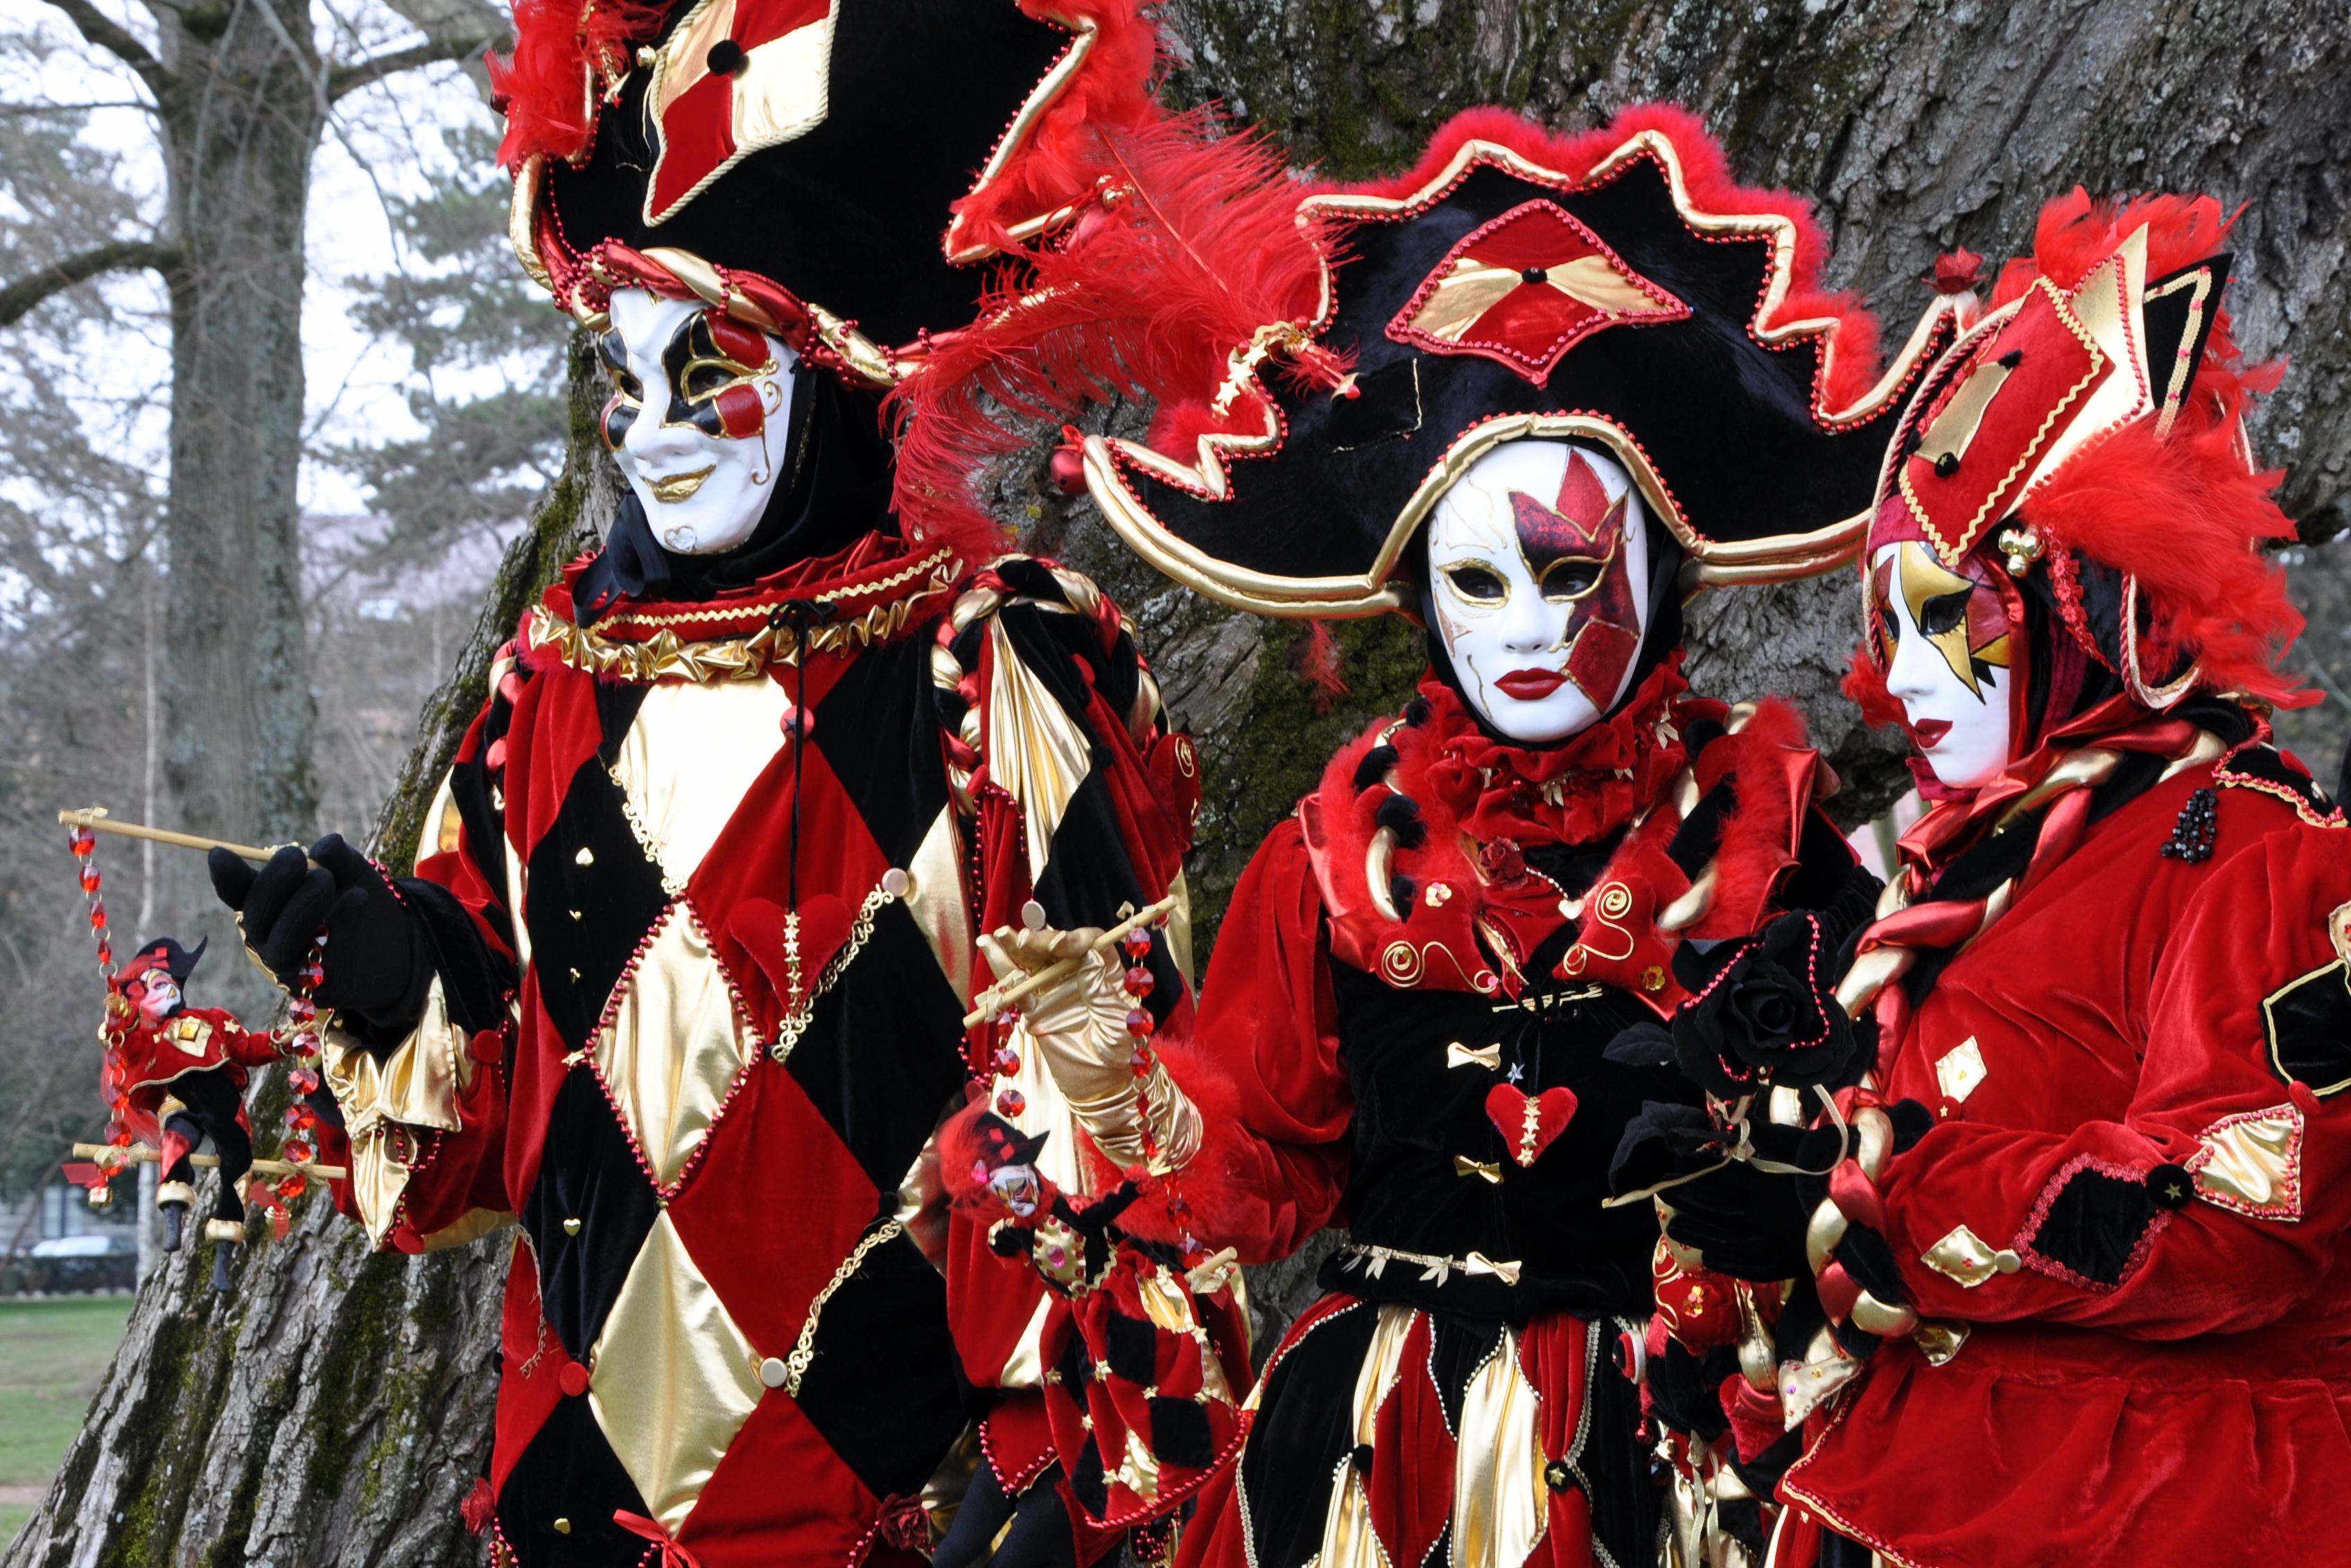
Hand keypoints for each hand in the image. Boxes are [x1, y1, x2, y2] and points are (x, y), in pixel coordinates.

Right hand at [210, 834, 432, 1037]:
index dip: (226, 877)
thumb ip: (334, 857)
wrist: (399, 940)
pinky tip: (358, 898)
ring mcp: (292, 966)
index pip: (238, 894)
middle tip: (296, 857)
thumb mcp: (351, 870)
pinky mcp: (321, 987)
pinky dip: (339, 926)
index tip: (219, 853)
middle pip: (255, 917)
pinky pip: (321, 960)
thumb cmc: (360, 898)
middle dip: (272, 884)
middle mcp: (271, 937)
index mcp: (269, 905)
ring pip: (280, 944)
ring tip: (327, 879)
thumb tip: (324, 847)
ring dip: (301, 907)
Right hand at [978, 925, 1124, 1051]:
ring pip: (1034, 962)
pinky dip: (1005, 973)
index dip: (1073, 939)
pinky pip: (1019, 989)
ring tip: (998, 936)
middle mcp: (1078, 975)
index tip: (1060, 946)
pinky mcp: (1037, 1009)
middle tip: (1023, 940)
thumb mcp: (1116, 1021)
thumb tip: (1090, 956)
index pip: (1089, 943)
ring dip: (1015, 948)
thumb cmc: (1121, 1053)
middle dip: (1039, 941)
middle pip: (1056, 948)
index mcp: (1104, 972)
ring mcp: (1055, 990)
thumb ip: (1100, 991)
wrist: (1104, 1085)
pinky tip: (991, 951)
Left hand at [1656, 1123, 1829, 1282]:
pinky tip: (1706, 1254)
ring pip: (1720, 1239)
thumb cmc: (1831, 1173)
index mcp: (1765, 1185)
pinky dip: (1722, 1260)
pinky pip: (1742, 1266)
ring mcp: (1767, 1245)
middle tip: (1664, 1191)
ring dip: (1694, 1232)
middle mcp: (1760, 1217)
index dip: (1693, 1171)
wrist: (1865, 1217)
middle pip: (1712, 1207)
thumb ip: (1765, 1135)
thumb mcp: (1801, 1146)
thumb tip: (1733, 1125)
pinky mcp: (1778, 1266)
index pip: (1717, 1177)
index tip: (1674, 1164)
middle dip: (1685, 1198)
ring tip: (1673, 1225)